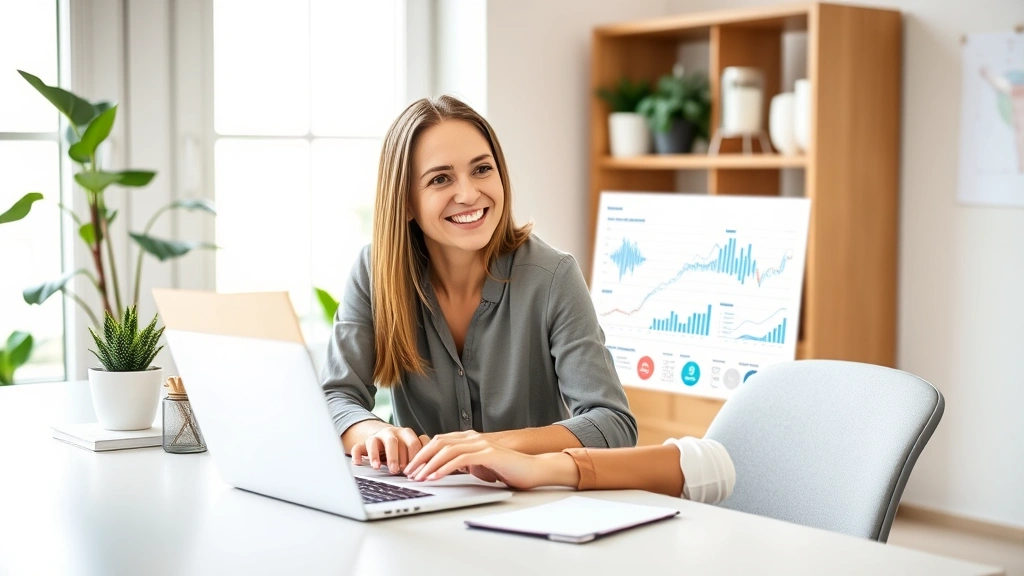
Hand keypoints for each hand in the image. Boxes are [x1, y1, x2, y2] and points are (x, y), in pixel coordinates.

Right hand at [351, 426, 428, 473]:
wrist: (384, 438)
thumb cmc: (402, 447)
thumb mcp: (412, 448)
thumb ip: (421, 453)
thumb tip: (432, 467)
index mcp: (407, 433)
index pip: (412, 443)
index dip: (414, 457)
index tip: (415, 471)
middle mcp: (392, 432)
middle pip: (394, 442)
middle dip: (396, 457)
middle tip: (398, 471)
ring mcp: (377, 436)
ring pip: (376, 442)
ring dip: (376, 455)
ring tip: (379, 468)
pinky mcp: (365, 443)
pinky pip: (358, 447)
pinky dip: (357, 454)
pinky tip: (358, 463)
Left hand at [403, 431, 579, 489]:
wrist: (534, 470)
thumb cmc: (510, 470)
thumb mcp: (482, 466)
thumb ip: (467, 463)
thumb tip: (450, 469)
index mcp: (470, 439)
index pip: (440, 442)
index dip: (423, 453)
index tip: (412, 467)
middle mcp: (473, 438)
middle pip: (438, 443)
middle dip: (420, 457)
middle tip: (408, 472)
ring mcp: (480, 444)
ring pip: (446, 450)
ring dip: (429, 464)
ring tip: (418, 477)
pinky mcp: (487, 454)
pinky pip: (459, 459)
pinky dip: (444, 468)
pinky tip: (435, 477)